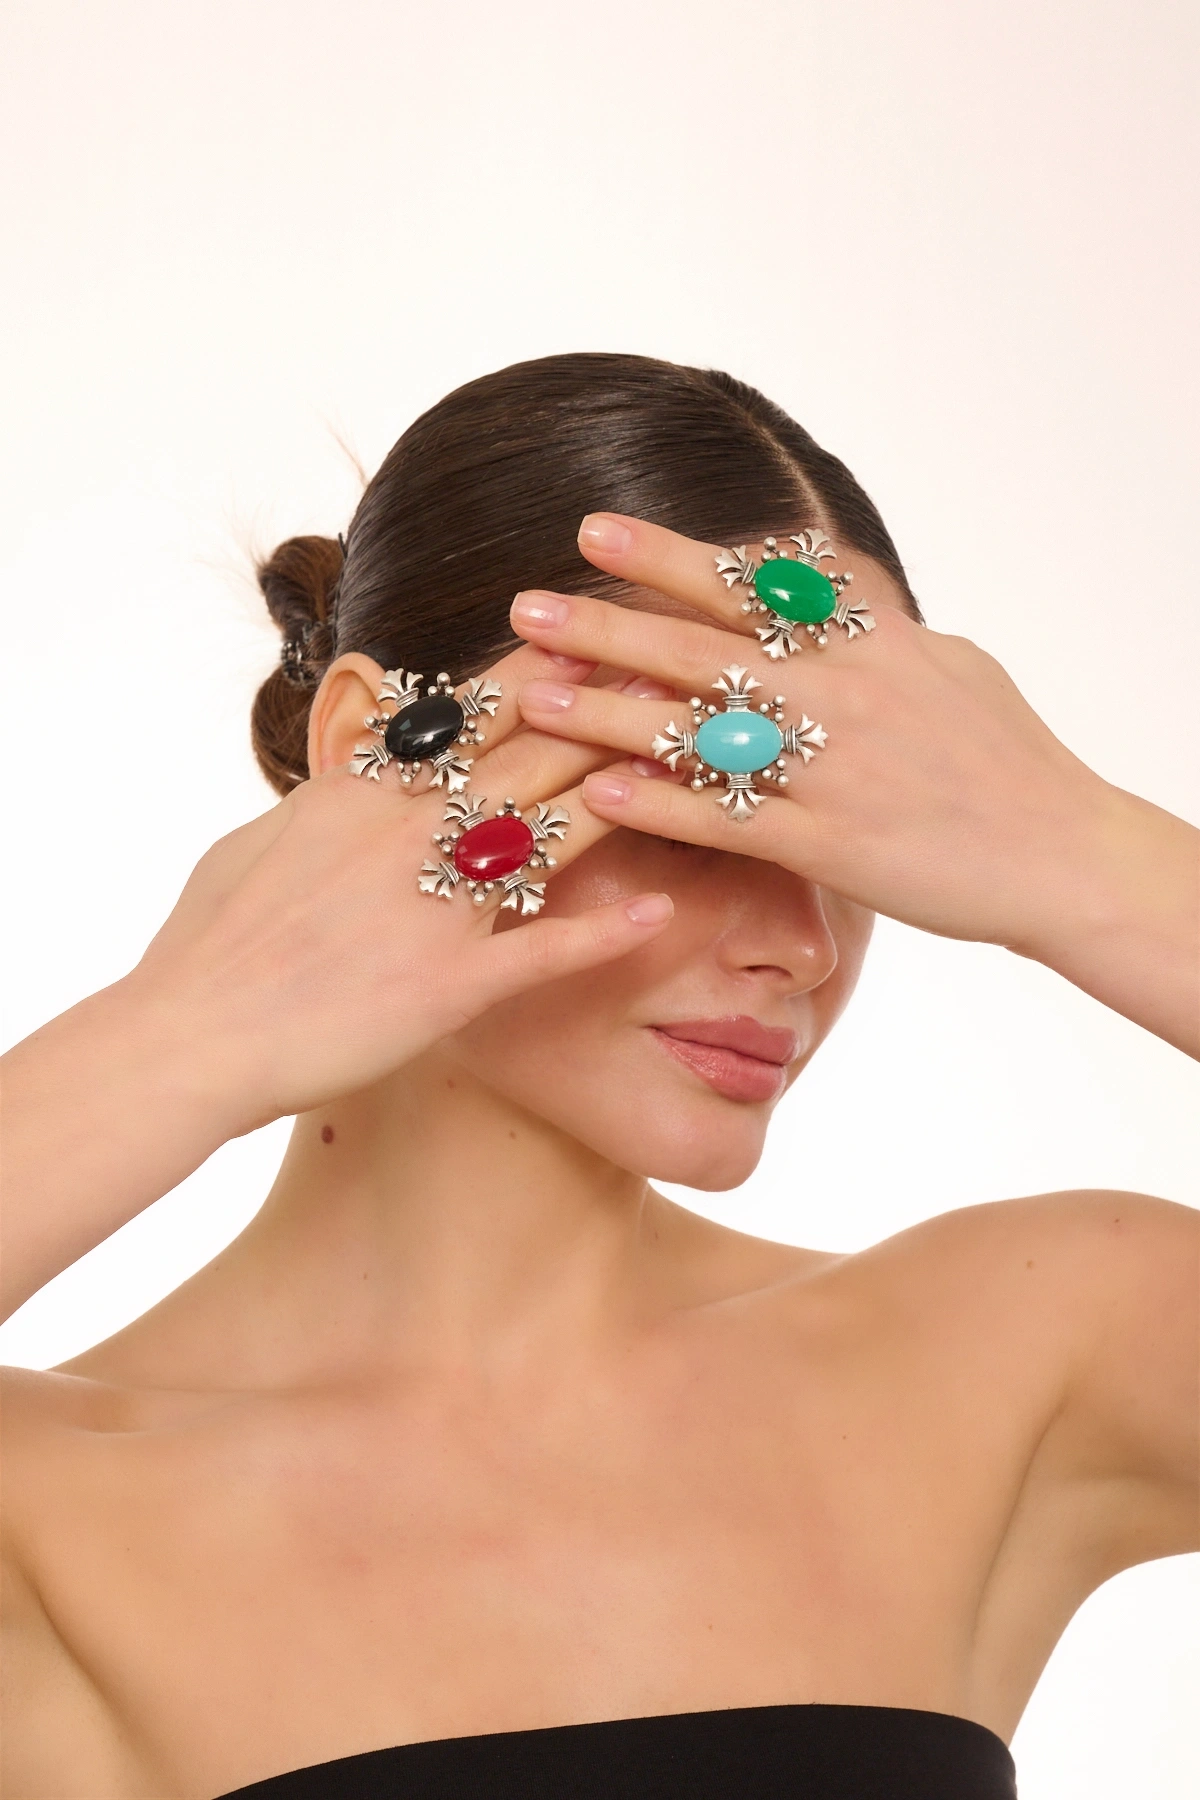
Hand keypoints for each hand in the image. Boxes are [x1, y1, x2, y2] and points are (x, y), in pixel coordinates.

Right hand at [129, 643, 674, 1134]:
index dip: (537, 674)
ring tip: (691, 765)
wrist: (186, 1037)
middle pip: (527, 755)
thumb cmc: (207, 944)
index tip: (592, 636)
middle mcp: (404, 834)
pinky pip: (542, 951)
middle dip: (605, 708)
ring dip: (624, 793)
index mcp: (358, 794)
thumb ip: (325, 799)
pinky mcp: (447, 985)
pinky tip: (659, 912)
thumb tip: (355, 768)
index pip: (464, 717)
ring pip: (549, 834)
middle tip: (674, 670)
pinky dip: (603, 932)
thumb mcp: (262, 842)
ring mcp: (431, 906)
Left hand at [507, 516, 1198, 1059]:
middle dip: (608, 625)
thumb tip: (817, 575)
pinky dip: (662, 805)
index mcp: (871, 644)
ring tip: (536, 697)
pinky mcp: (832, 846)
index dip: (667, 557)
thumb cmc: (1008, 756)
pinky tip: (600, 794)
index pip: (750, 586)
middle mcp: (844, 696)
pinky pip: (728, 822)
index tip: (593, 532)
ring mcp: (834, 771)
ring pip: (701, 734)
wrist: (1061, 851)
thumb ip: (873, 621)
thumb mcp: (948, 662)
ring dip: (610, 713)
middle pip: (703, 649)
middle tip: (524, 608)